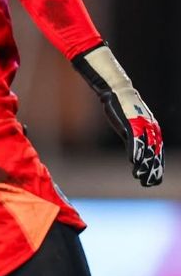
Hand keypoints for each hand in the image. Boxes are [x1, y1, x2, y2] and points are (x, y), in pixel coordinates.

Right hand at [73, 44, 163, 186]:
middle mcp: (151, 129)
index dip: (157, 167)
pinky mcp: (132, 125)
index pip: (158, 152)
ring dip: (144, 166)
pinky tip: (134, 164)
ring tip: (141, 178)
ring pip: (146, 150)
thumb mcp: (132, 125)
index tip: (156, 179)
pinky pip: (135, 142)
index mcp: (153, 129)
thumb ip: (135, 138)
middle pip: (155, 154)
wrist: (118, 92)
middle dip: (153, 170)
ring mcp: (142, 127)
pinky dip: (135, 153)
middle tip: (151, 183)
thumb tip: (135, 153)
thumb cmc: (124, 108)